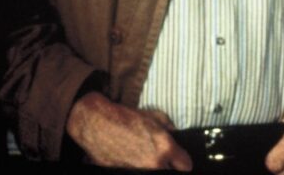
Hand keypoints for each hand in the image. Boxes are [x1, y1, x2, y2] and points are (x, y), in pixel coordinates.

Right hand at [65, 91, 192, 170]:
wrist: (97, 125)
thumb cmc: (124, 118)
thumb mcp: (153, 115)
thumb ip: (168, 126)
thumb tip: (175, 134)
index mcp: (165, 148)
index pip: (186, 165)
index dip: (182, 161)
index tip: (179, 159)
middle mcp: (154, 164)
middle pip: (170, 172)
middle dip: (167, 165)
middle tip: (161, 157)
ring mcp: (139, 172)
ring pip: (153, 173)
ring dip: (152, 167)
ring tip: (143, 156)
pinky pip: (137, 174)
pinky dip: (137, 168)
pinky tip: (132, 159)